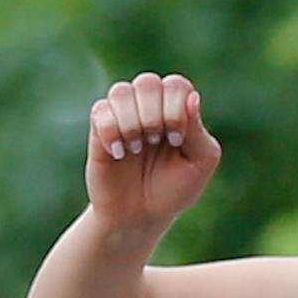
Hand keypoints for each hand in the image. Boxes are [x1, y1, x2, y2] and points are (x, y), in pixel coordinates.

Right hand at [86, 70, 221, 232]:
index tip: (178, 140)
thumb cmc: (175, 189)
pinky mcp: (99, 128)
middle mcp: (149, 106)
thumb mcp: (199, 163)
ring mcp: (122, 115)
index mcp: (177, 110)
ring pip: (121, 91)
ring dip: (133, 121)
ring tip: (137, 148)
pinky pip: (100, 110)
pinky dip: (111, 131)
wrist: (141, 215)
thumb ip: (197, 130)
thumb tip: (192, 96)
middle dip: (155, 114)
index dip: (177, 108)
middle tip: (157, 141)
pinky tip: (119, 153)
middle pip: (148, 82)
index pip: (176, 85)